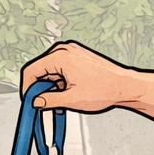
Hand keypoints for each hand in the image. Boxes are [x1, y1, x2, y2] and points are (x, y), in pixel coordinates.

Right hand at [19, 41, 138, 113]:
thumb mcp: (72, 99)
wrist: (125, 86)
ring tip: (61, 101)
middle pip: (40, 70)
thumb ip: (49, 100)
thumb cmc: (106, 88)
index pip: (31, 71)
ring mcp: (72, 52)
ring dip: (51, 87)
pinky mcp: (77, 57)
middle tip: (44, 104)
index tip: (29, 100)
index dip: (27, 89)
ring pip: (50, 71)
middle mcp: (65, 50)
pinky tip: (66, 94)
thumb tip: (37, 102)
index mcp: (60, 56)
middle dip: (41, 88)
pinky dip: (60, 82)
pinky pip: (60, 69)